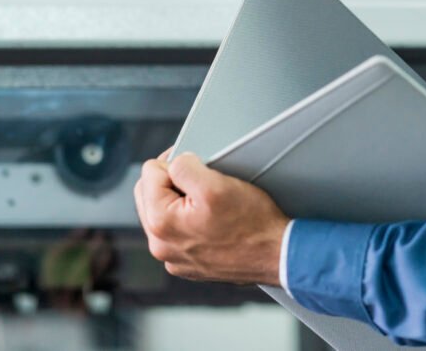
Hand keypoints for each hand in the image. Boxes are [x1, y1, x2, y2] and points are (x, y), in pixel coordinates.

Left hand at [134, 150, 289, 285]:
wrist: (277, 254)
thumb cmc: (252, 223)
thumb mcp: (216, 184)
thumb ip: (183, 167)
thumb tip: (172, 163)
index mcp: (160, 223)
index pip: (149, 172)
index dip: (175, 161)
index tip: (196, 164)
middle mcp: (161, 245)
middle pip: (149, 194)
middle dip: (172, 181)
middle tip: (202, 179)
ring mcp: (173, 258)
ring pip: (162, 213)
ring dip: (180, 200)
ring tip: (208, 200)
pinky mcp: (187, 264)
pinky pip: (177, 233)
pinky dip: (189, 221)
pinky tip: (211, 219)